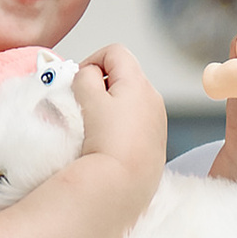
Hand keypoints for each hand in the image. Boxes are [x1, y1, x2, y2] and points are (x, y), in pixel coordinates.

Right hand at [73, 43, 165, 197]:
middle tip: (83, 106)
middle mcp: (154, 97)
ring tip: (95, 127)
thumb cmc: (106, 141)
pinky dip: (121, 124)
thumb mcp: (88, 100)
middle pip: (124, 75)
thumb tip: (91, 75)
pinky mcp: (156, 141)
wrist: (125, 185)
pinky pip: (136, 121)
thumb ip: (86, 77)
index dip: (92, 61)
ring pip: (130, 100)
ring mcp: (157, 120)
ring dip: (111, 105)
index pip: (115, 51)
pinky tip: (109, 143)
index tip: (79, 84)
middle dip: (101, 84)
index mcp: (138, 82)